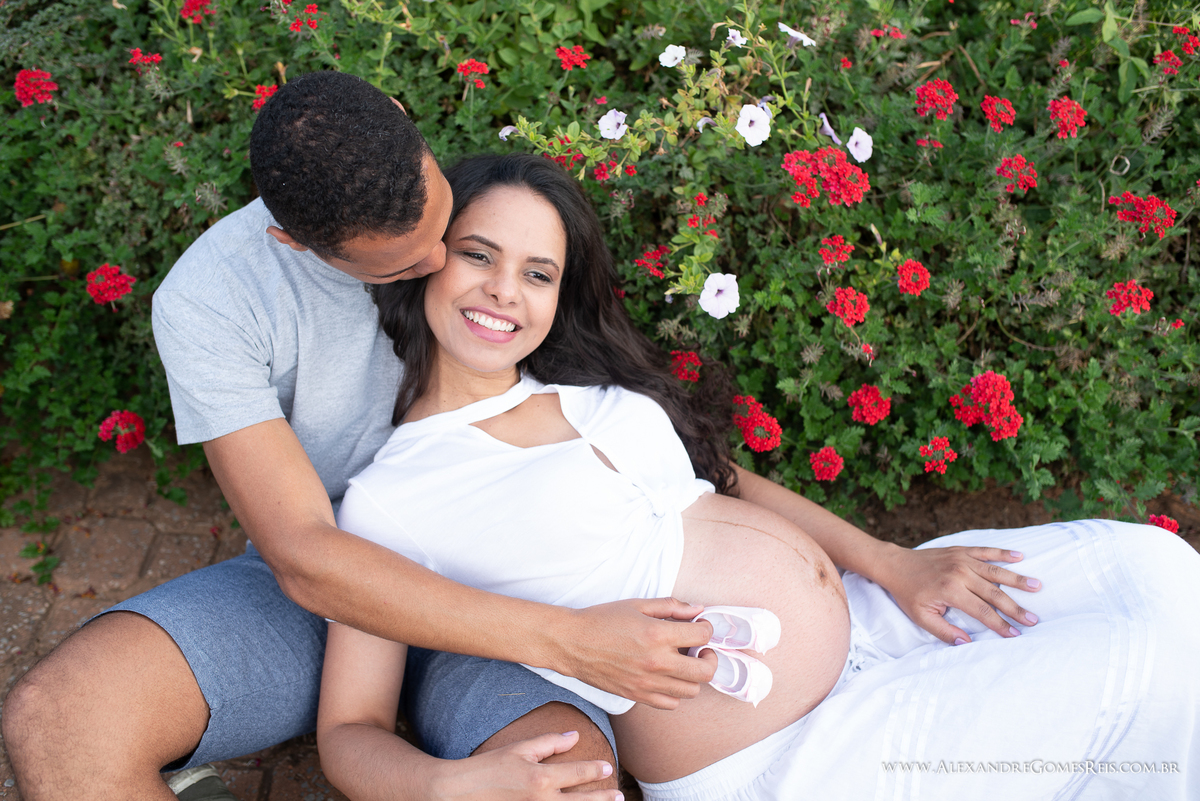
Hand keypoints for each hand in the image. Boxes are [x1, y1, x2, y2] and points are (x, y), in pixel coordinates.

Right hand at [431, 731, 620, 800]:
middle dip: (602, 799)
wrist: (461, 792)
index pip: (577, 773)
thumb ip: (549, 742)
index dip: (596, 770)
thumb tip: (574, 736)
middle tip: (619, 796)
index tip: (608, 768)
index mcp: (540, 779)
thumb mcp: (520, 749)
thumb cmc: (489, 767)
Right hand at [554, 598, 715, 709]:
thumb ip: (671, 606)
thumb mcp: (637, 604)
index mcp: (658, 634)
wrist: (572, 642)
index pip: (703, 636)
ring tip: (682, 663)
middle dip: (709, 658)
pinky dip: (675, 692)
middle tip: (700, 649)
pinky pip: (670, 704)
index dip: (707, 629)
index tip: (700, 626)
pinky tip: (666, 677)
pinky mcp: (637, 696)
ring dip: (693, 676)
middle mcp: (657, 662)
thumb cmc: (602, 619)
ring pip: (692, 690)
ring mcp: (647, 683)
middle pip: (705, 671)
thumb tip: (697, 610)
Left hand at [875, 546, 1041, 643]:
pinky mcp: (961, 550)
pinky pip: (985, 551)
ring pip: (995, 571)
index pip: (982, 611)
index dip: (1000, 624)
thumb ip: (945, 631)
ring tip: (1037, 586)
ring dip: (1017, 579)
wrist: (895, 565)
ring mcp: (962, 560)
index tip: (1016, 634)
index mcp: (951, 591)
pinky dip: (1003, 553)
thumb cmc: (908, 594)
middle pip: (994, 593)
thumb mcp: (921, 617)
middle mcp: (960, 573)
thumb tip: (967, 644)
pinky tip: (1020, 556)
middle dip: (1015, 608)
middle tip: (1034, 619)